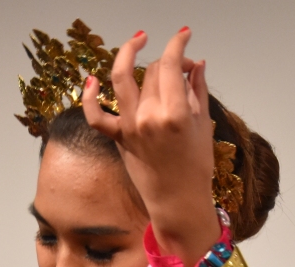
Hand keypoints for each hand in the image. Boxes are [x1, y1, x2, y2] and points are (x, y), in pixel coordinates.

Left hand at [83, 27, 220, 264]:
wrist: (178, 201)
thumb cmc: (196, 168)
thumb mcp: (204, 126)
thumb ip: (197, 90)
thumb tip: (196, 65)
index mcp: (175, 114)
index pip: (171, 65)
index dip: (178, 44)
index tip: (183, 36)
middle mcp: (149, 117)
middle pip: (152, 71)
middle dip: (168, 61)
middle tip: (182, 67)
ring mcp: (130, 127)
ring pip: (122, 78)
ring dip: (126, 54)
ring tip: (137, 41)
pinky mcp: (119, 139)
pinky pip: (96, 116)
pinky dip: (90, 97)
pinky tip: (93, 80)